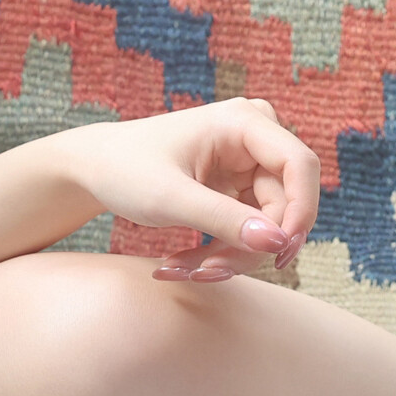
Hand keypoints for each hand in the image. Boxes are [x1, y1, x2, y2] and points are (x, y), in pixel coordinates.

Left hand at [53, 99, 319, 284]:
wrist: (95, 168)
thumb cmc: (125, 170)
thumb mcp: (170, 198)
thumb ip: (224, 219)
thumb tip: (277, 243)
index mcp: (245, 121)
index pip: (300, 166)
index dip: (300, 211)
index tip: (278, 255)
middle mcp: (256, 136)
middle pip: (284, 203)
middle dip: (249, 245)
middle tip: (207, 274)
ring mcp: (250, 161)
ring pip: (268, 223)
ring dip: (231, 255)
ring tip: (181, 270)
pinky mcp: (241, 185)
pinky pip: (250, 228)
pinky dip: (222, 251)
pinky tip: (186, 263)